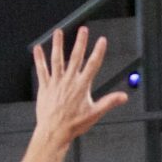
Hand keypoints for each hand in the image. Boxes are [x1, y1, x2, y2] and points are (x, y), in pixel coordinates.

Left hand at [31, 26, 127, 151]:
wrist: (54, 131)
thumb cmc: (74, 124)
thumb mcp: (95, 114)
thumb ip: (109, 102)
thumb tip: (123, 97)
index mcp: (82, 86)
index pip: (92, 65)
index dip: (98, 51)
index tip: (102, 40)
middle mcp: (69, 81)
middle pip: (76, 57)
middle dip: (80, 42)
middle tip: (83, 30)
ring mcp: (56, 82)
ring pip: (57, 59)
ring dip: (58, 44)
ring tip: (59, 32)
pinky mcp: (45, 86)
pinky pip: (42, 69)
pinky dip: (39, 58)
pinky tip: (38, 48)